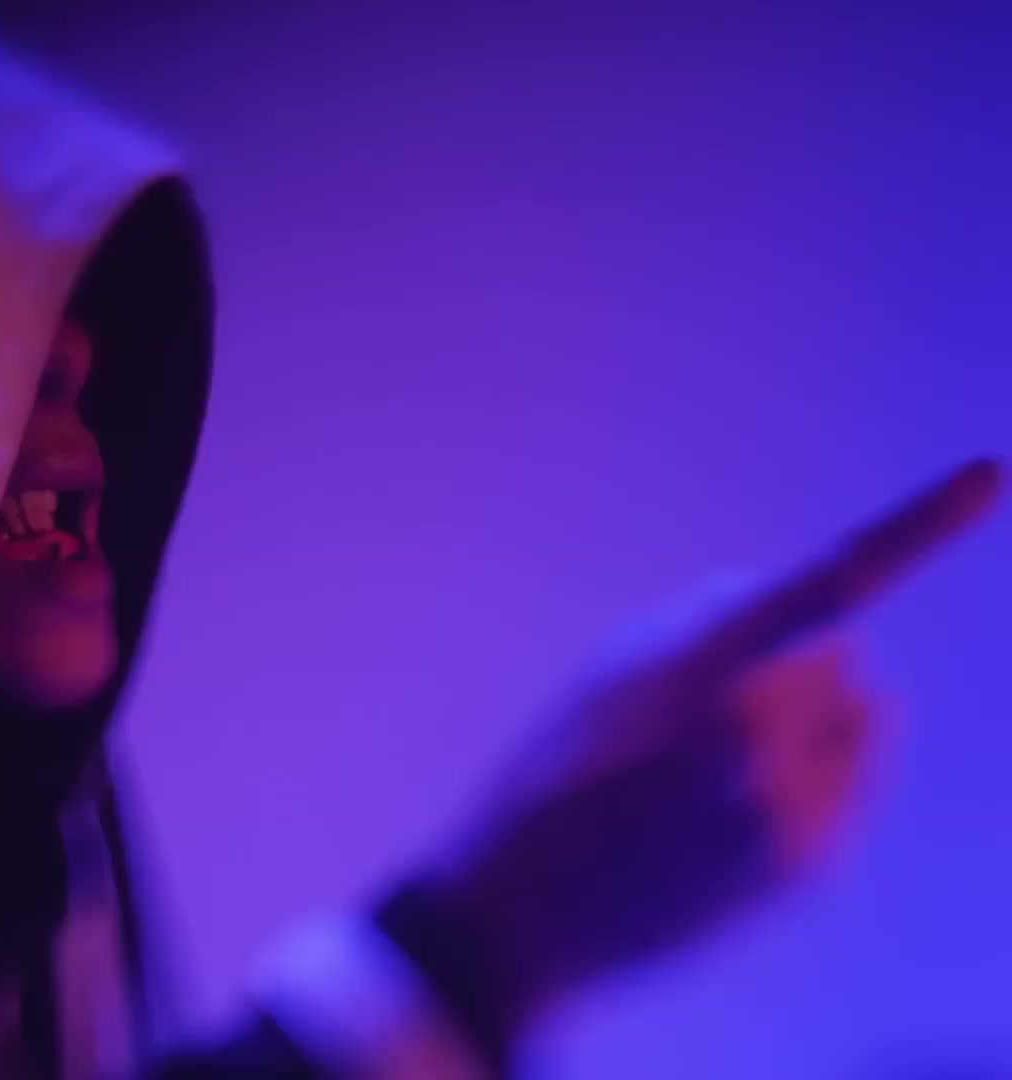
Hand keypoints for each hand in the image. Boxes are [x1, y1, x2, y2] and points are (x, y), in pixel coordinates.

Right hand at [429, 458, 1002, 1031]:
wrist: (527, 918)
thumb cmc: (555, 780)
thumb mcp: (608, 675)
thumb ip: (706, 621)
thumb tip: (816, 617)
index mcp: (699, 667)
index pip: (829, 580)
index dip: (918, 526)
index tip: (991, 476)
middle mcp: (762, 732)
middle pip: (834, 648)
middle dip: (788, 662)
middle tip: (694, 717)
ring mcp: (794, 803)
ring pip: (854, 711)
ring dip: (806, 720)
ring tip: (709, 774)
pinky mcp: (809, 862)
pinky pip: (848, 778)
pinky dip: (808, 777)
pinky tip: (728, 816)